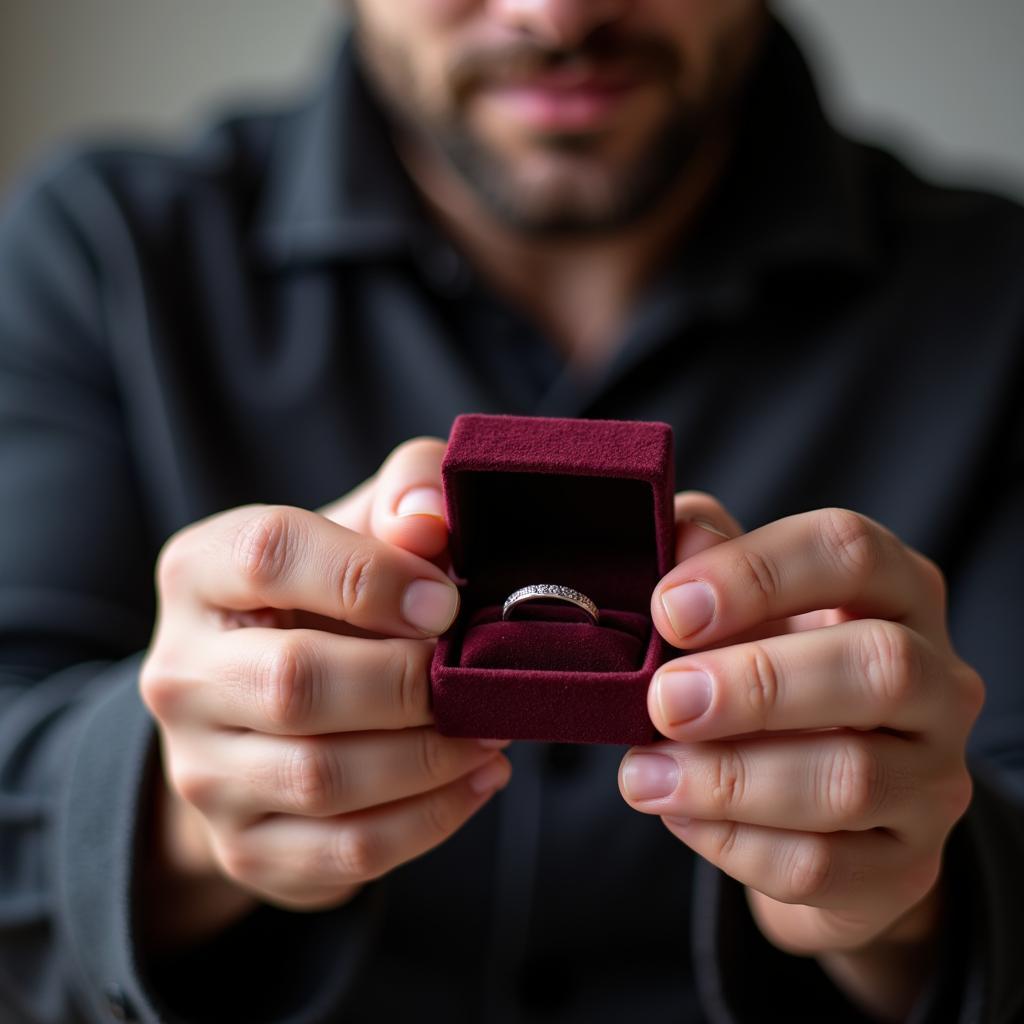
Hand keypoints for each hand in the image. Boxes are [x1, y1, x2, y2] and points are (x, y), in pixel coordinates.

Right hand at [139, 438, 510, 949]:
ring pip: (323, 778)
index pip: (271, 554)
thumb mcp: (361, 526)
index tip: (446, 602)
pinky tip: (480, 776)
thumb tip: (431, 521)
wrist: (263, 706)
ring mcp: (201, 771)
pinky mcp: (244, 845)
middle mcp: (181, 673)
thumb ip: (405, 493)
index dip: (371, 576)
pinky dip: (432, 818)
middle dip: (408, 682)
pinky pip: (346, 850)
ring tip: (493, 725)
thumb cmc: (328, 597)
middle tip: (480, 676)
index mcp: (201, 571)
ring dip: (433, 754)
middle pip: (295, 682)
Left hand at [618, 496, 983, 1016]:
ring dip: (730, 778)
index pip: (849, 552)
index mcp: (894, 591)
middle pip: (879, 667)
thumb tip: (676, 532)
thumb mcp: (744, 604)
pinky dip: (735, 843)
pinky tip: (679, 814)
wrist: (810, 798)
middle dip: (758, 684)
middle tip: (665, 701)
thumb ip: (708, 560)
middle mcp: (935, 680)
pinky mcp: (905, 865)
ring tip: (642, 773)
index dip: (755, 573)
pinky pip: (823, 866)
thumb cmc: (769, 669)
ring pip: (851, 780)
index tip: (668, 608)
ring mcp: (933, 778)